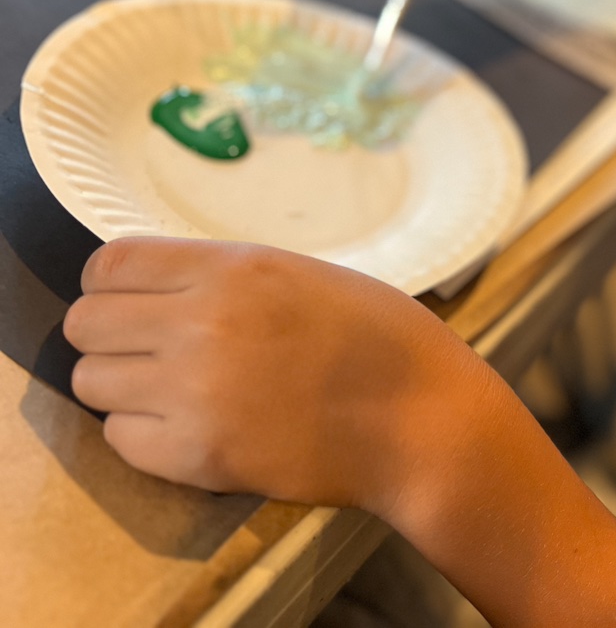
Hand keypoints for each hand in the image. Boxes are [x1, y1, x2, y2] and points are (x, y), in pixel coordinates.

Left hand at [63, 237, 493, 513]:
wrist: (425, 421)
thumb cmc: (384, 339)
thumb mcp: (307, 274)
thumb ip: (229, 275)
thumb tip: (158, 286)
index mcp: (236, 268)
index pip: (111, 263)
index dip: (113, 283)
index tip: (135, 300)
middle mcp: (203, 323)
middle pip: (85, 323)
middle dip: (112, 335)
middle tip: (153, 350)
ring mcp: (195, 393)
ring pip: (92, 382)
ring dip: (124, 385)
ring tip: (174, 391)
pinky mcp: (197, 455)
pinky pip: (119, 438)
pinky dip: (144, 434)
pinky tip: (191, 426)